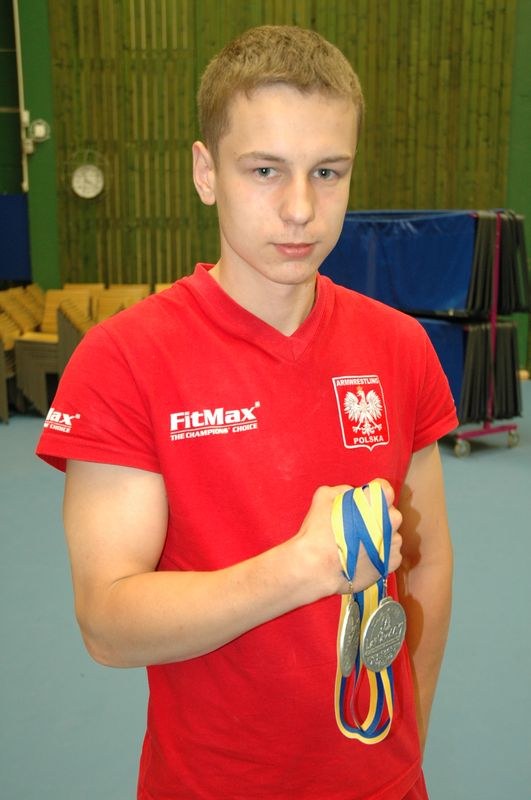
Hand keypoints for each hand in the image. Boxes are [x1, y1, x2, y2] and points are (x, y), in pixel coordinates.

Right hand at [294, 480, 401, 599]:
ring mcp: (393, 542)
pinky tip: (362, 557)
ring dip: (380, 536)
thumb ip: (343, 490)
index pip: (385, 489)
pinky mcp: (392, 561)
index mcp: (376, 501)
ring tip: (358, 544)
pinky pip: (390, 552)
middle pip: (390, 512)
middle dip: (377, 515)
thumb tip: (351, 494)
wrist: (317, 570)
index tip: (365, 500)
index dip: (373, 493)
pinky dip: (379, 554)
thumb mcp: (323, 497)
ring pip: (391, 533)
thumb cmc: (318, 532)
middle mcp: (390, 520)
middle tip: (358, 525)